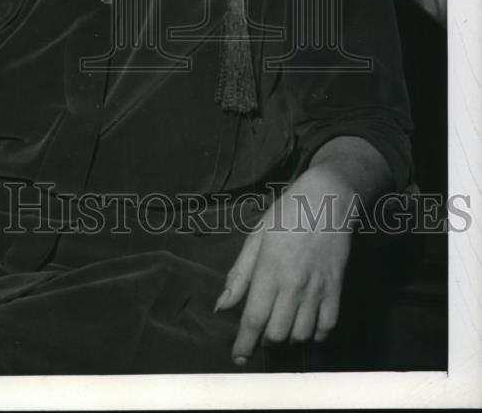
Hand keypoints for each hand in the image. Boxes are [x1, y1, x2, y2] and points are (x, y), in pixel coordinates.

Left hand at [215, 165, 355, 364]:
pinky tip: (307, 326)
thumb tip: (222, 306)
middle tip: (260, 331)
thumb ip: (239, 275)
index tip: (238, 358)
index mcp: (269, 270)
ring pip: (301, 334)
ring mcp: (317, 288)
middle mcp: (293, 285)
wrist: (326, 200)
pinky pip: (327, 326)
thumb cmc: (285, 214)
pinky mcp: (336, 289)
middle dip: (264, 340)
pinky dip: (315, 334)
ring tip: (281, 327)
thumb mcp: (256, 238)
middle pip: (276, 332)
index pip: (253, 318)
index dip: (244, 344)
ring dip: (288, 338)